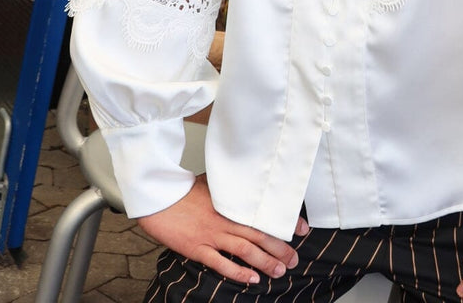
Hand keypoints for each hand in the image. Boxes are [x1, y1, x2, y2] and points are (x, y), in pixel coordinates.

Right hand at [137, 174, 308, 283]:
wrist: (160, 198)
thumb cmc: (184, 190)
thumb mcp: (212, 183)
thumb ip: (231, 189)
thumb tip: (248, 186)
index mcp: (231, 203)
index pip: (263, 214)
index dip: (284, 222)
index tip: (302, 229)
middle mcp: (225, 219)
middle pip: (258, 235)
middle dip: (279, 248)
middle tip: (294, 259)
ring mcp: (212, 234)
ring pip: (245, 250)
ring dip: (264, 262)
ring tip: (279, 271)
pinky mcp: (198, 248)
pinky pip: (220, 263)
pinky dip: (237, 272)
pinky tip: (251, 279)